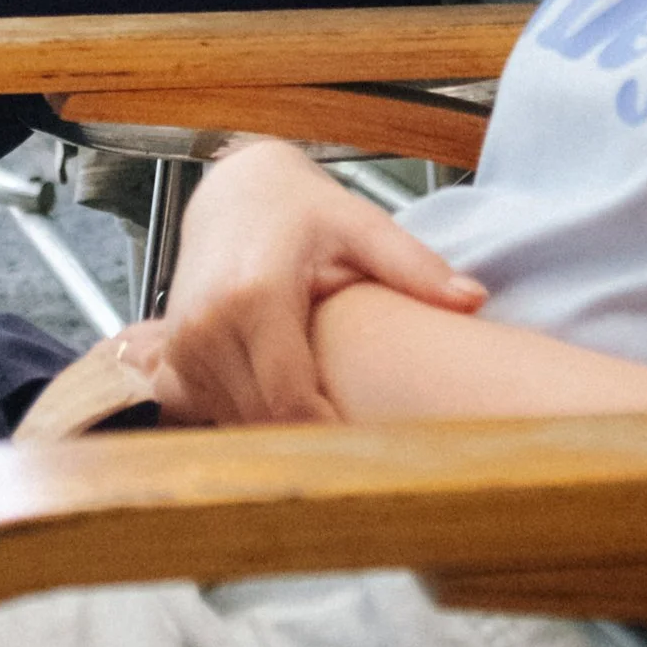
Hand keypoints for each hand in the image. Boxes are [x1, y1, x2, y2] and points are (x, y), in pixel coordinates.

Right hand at [141, 139, 485, 428]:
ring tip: (330, 429)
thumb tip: (473, 298)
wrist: (234, 190)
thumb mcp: (361, 225)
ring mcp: (184, 343)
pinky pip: (212, 413)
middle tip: (362, 456)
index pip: (289, 401)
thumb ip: (415, 266)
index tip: (374, 455)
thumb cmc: (299, 208)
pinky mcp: (174, 356)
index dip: (330, 437)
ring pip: (236, 424)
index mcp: (255, 295)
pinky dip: (249, 419)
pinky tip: (285, 406)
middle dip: (310, 444)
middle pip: (262, 422)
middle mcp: (209, 324)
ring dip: (278, 435)